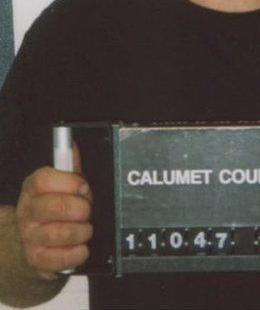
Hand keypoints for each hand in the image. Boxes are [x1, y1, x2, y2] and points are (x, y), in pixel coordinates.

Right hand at [15, 147, 90, 279]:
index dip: (69, 182)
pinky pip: (62, 257)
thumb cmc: (55, 212)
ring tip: (85, 229)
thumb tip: (71, 144)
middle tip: (87, 211)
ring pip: (61, 233)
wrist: (38, 245)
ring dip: (82, 231)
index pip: (43, 179)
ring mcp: (30, 237)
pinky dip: (78, 252)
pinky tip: (80, 247)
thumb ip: (69, 167)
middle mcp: (28, 213)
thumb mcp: (62, 187)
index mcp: (32, 190)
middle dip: (81, 208)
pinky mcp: (37, 260)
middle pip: (55, 206)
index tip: (83, 186)